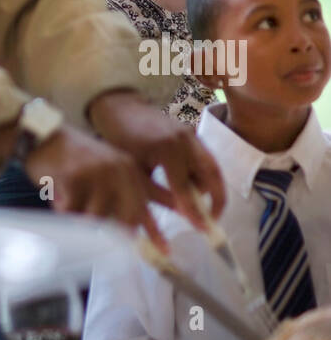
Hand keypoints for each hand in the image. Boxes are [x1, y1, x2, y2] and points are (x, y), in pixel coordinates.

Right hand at [23, 125, 164, 245]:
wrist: (43, 135)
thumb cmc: (75, 160)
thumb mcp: (106, 175)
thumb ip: (123, 198)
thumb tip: (136, 234)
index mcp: (129, 171)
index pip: (144, 208)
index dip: (154, 233)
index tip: (165, 252)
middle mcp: (118, 171)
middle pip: (124, 221)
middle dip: (109, 235)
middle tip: (94, 237)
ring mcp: (98, 173)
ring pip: (95, 220)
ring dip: (80, 218)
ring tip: (71, 202)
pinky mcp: (75, 178)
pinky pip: (72, 214)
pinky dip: (64, 211)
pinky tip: (58, 196)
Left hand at [85, 89, 225, 231]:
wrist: (123, 110)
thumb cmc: (123, 143)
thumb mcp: (135, 172)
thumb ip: (158, 194)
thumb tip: (182, 213)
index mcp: (166, 150)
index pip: (184, 187)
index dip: (194, 211)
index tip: (203, 229)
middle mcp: (184, 139)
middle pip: (211, 175)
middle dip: (217, 199)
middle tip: (213, 219)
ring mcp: (192, 133)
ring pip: (214, 166)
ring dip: (213, 187)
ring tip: (204, 206)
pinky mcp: (194, 132)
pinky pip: (207, 157)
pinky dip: (208, 175)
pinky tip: (196, 188)